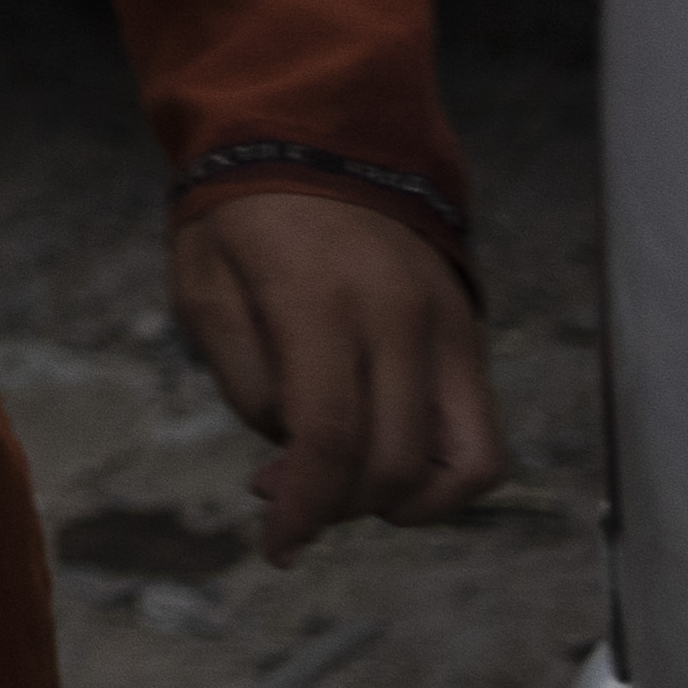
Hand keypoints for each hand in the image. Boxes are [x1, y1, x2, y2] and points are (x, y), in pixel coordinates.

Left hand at [175, 181, 507, 559]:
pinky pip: (483, 440)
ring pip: (461, 465)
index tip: (276, 547)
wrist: (318, 140)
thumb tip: (293, 465)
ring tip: (335, 485)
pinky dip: (442, 480)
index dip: (304, 509)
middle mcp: (399, 319)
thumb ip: (246, 382)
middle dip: (337, 507)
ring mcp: (448, 330)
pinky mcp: (471, 339)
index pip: (329, 437)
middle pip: (392, 463)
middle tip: (282, 501)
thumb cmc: (240, 221)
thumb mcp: (204, 290)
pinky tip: (385, 473)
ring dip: (395, 503)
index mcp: (320, 302)